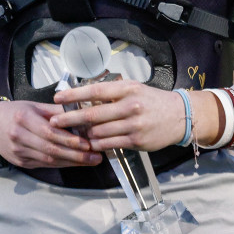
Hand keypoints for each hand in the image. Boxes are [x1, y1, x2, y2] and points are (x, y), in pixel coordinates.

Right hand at [0, 100, 102, 167]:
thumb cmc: (15, 112)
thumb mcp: (34, 106)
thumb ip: (56, 111)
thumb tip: (80, 114)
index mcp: (23, 118)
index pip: (50, 132)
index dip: (70, 140)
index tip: (88, 143)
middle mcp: (19, 136)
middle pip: (51, 149)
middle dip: (76, 155)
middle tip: (95, 156)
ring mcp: (18, 151)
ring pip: (49, 160)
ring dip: (72, 162)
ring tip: (90, 161)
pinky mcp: (20, 162)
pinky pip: (44, 165)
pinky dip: (61, 165)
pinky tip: (74, 163)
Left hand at [51, 79, 186, 151]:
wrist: (179, 116)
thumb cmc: (151, 100)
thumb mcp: (133, 89)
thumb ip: (111, 93)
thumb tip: (83, 97)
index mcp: (126, 89)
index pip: (94, 91)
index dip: (73, 95)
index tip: (57, 98)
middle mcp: (129, 106)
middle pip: (92, 114)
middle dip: (70, 119)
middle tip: (55, 121)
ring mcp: (133, 125)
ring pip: (98, 132)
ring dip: (84, 134)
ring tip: (75, 133)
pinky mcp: (137, 141)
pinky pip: (109, 144)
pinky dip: (97, 144)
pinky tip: (91, 142)